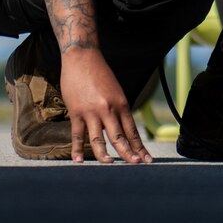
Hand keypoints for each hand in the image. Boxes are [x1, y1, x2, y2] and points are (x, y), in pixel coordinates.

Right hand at [59, 48, 149, 163]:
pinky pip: (78, 134)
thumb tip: (122, 129)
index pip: (132, 131)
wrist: (82, 57)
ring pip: (100, 139)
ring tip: (110, 165)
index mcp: (122, 104)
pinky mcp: (76, 112)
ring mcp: (92, 112)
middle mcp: (109, 109)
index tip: (146, 159)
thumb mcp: (115, 91)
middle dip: (129, 153)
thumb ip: (118, 109)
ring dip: (104, 155)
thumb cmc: (100, 74)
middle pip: (120, 137)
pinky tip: (79, 161)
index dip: (139, 147)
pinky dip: (78, 149)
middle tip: (136, 165)